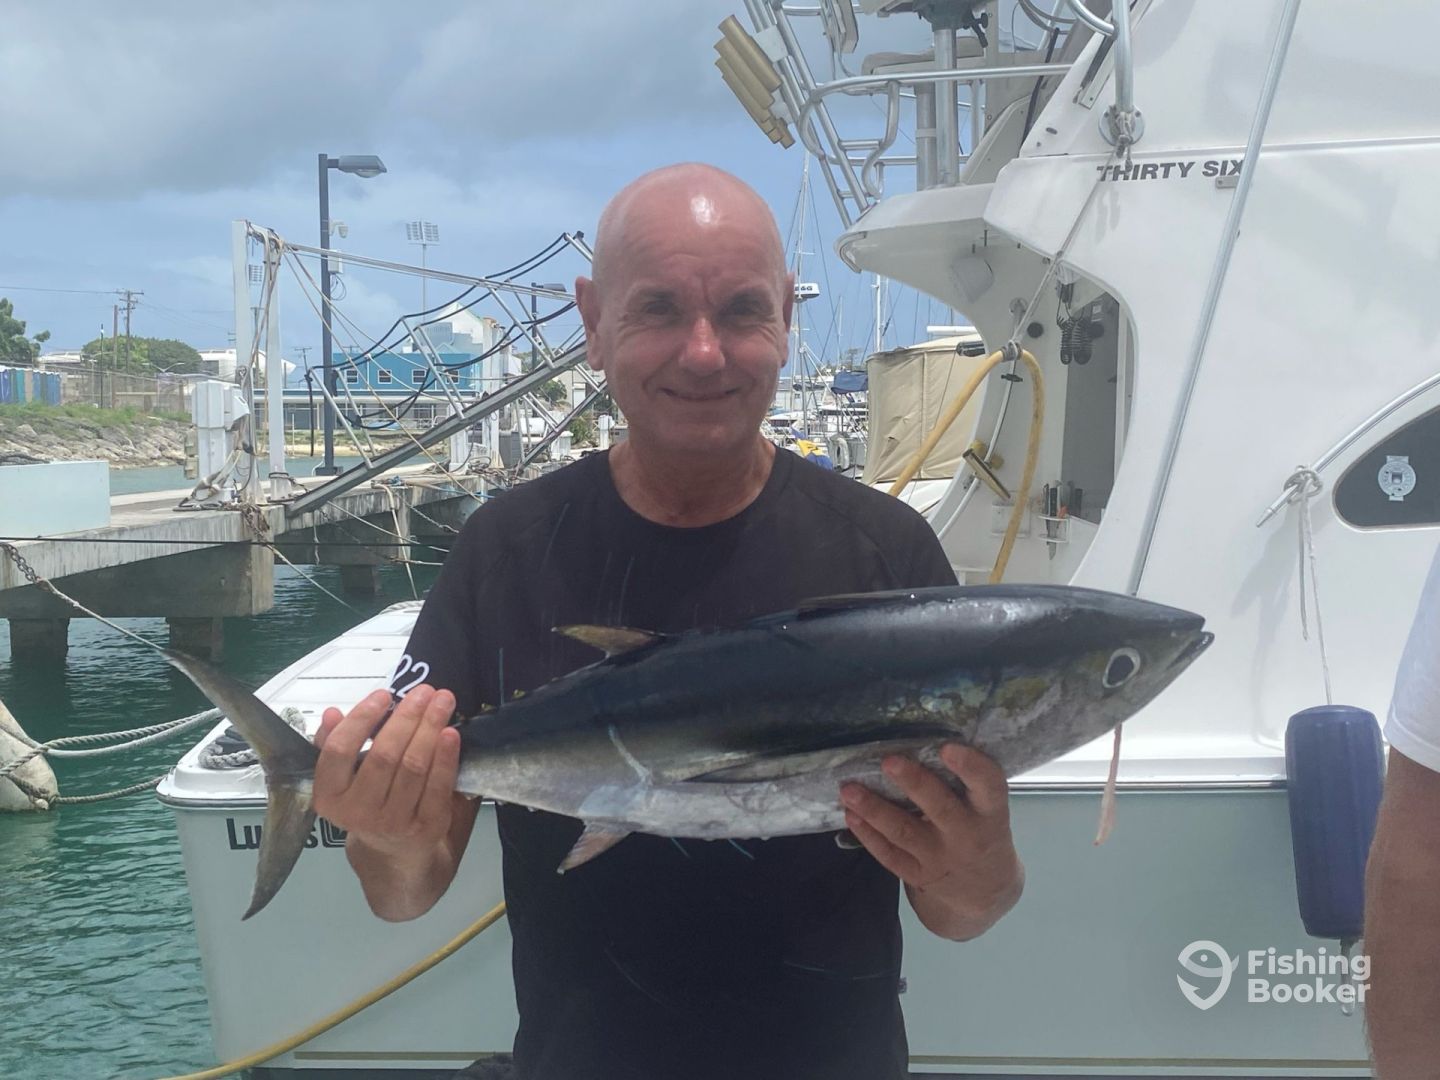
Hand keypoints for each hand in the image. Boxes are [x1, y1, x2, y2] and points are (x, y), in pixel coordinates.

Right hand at [312, 684, 460, 859]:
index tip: (384, 694)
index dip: (361, 719)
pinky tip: (451, 733)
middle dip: (407, 717)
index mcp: (330, 797)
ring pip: (413, 767)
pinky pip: (438, 785)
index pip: (339, 751)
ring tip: (443, 701)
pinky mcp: (426, 828)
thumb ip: (335, 745)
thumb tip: (331, 713)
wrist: (395, 856)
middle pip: (383, 755)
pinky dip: (446, 756)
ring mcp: (393, 823)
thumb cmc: (370, 803)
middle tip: (425, 691)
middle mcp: (357, 813)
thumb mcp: (344, 780)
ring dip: (430, 728)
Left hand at [840, 744, 1023, 939]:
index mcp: (990, 814)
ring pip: (904, 832)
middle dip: (913, 783)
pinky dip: (868, 834)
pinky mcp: (918, 875)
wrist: (986, 891)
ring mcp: (940, 859)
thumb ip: (965, 787)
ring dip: (874, 809)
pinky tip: (851, 815)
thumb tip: (919, 748)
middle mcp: (967, 836)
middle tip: (888, 761)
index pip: (989, 787)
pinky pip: (889, 854)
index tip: (947, 748)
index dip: (970, 767)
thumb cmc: (983, 832)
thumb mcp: (989, 812)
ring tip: (849, 790)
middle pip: (939, 807)